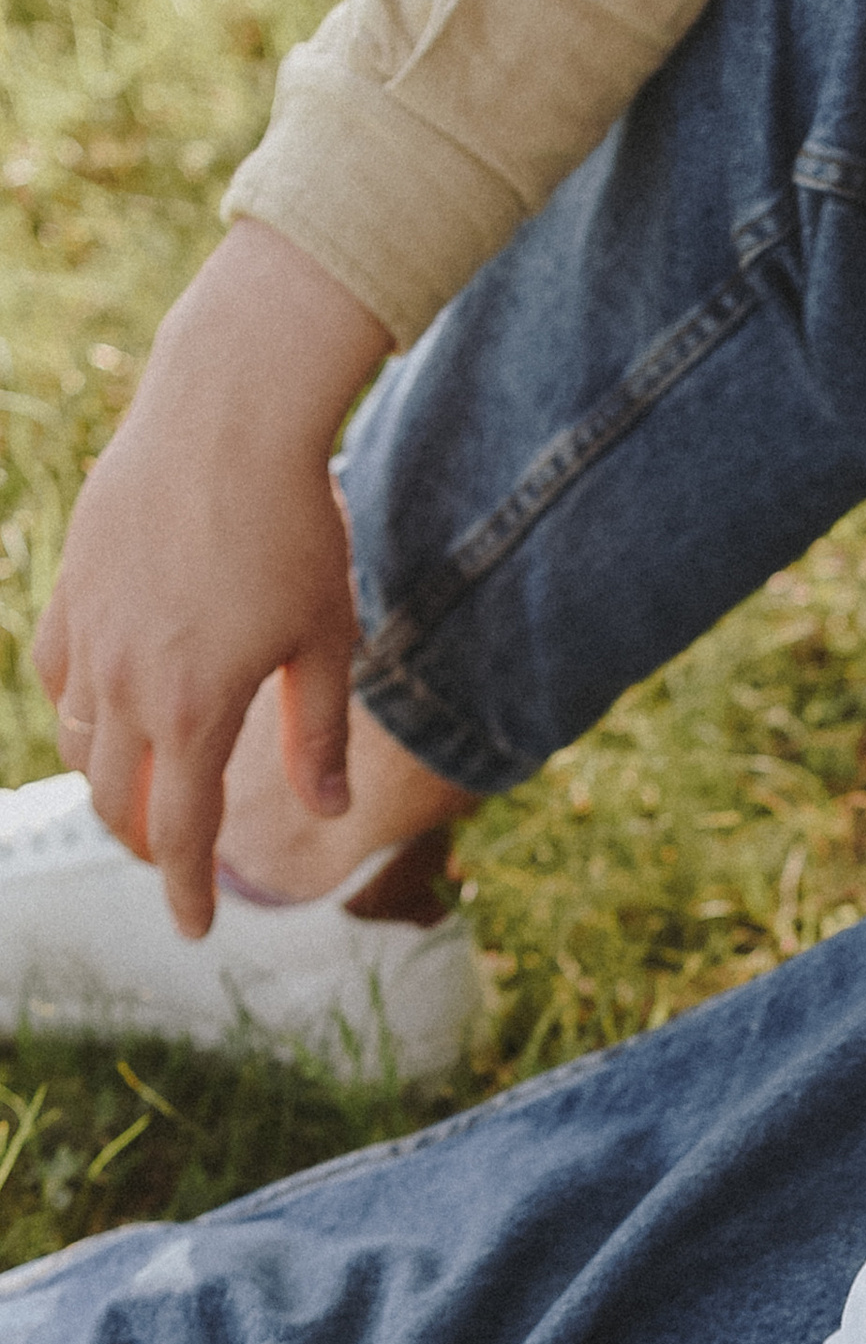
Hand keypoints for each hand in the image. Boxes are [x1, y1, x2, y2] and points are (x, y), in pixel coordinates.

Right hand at [35, 222, 391, 934]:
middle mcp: (128, 682)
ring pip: (79, 740)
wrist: (228, 414)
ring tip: (147, 793)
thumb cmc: (296, 526)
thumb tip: (331, 812)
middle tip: (179, 863)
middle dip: (147, 844)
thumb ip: (318, 734)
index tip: (197, 929)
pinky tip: (103, 715)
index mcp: (196, 709)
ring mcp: (92, 632)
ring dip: (111, 781)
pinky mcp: (74, 585)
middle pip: (120, 798)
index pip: (183, 831)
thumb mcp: (327, 641)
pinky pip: (57, 672)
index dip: (188, 891)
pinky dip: (78, 710)